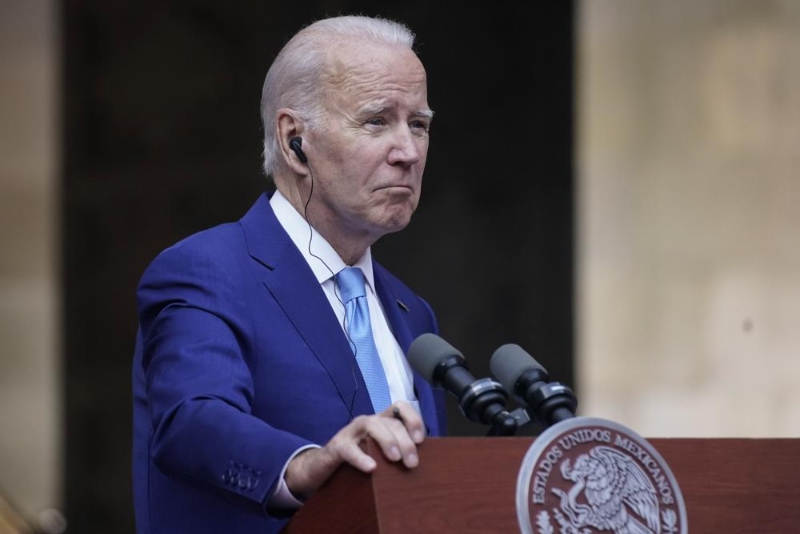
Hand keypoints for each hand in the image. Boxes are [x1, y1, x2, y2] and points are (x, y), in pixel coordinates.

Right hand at [284, 401, 425, 496]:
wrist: (323, 466)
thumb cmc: (358, 459)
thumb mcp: (380, 454)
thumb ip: (397, 451)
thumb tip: (421, 461)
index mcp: (381, 422)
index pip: (400, 408)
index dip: (412, 419)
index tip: (421, 440)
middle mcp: (367, 422)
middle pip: (390, 421)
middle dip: (405, 440)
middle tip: (412, 463)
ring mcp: (351, 432)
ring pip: (371, 425)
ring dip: (387, 440)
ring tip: (395, 459)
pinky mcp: (337, 446)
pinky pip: (349, 448)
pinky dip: (361, 457)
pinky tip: (371, 468)